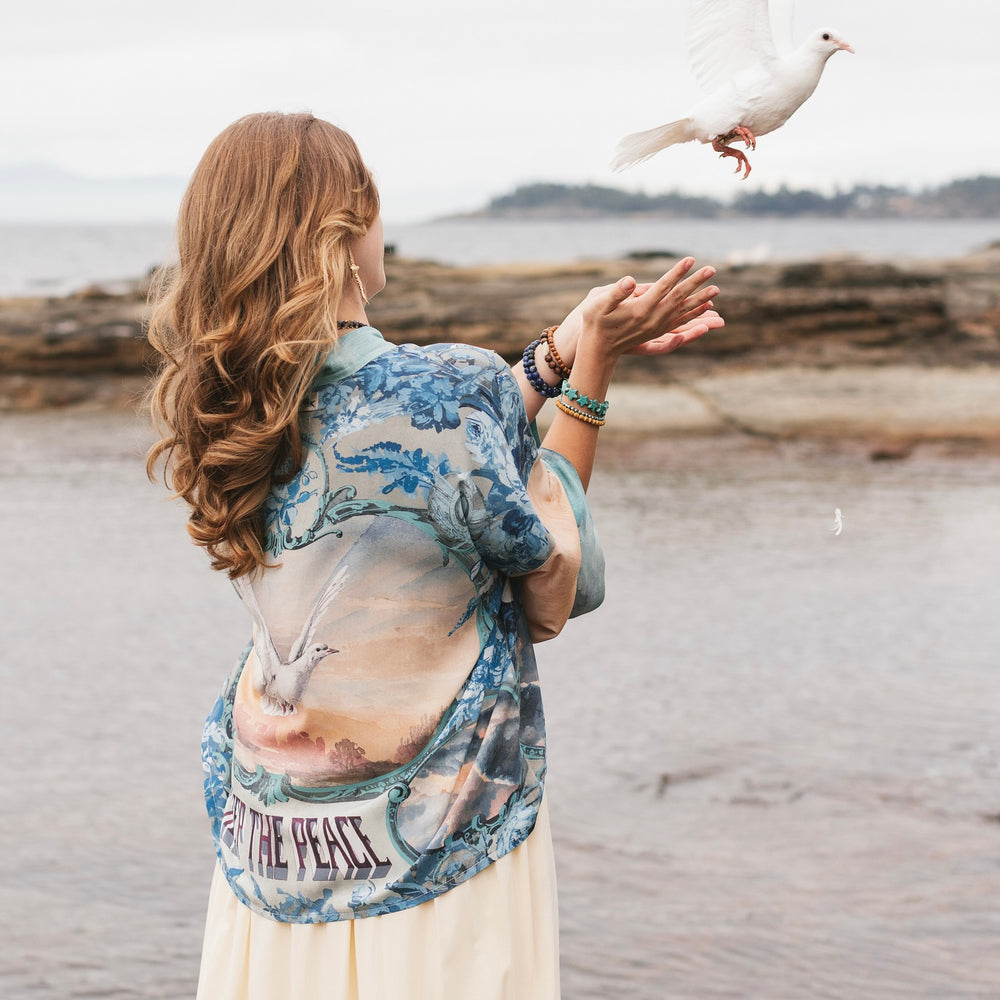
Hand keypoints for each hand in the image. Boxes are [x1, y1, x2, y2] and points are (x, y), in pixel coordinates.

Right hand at [578, 258, 718, 360]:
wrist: (597, 348)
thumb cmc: (594, 322)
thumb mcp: (598, 304)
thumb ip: (615, 292)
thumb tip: (630, 280)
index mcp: (639, 310)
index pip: (663, 288)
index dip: (677, 273)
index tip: (691, 259)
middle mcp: (652, 320)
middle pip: (678, 299)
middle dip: (695, 283)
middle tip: (712, 269)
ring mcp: (656, 327)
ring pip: (683, 312)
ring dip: (700, 299)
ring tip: (716, 289)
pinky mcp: (657, 331)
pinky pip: (681, 322)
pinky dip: (694, 314)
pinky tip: (704, 307)